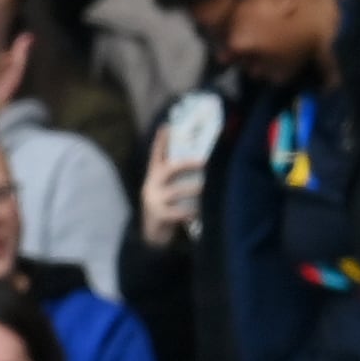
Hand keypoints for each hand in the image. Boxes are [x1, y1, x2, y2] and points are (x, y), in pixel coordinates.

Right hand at [138, 136, 204, 250]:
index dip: (161, 140)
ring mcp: (154, 200)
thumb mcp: (166, 190)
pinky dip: (193, 212)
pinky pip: (181, 211)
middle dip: (187, 163)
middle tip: (205, 161)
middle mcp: (151, 185)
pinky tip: (202, 212)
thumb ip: (176, 178)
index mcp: (153, 176)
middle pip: (168, 169)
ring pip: (177, 190)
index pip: (156, 154)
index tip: (168, 126)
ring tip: (208, 187)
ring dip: (194, 189)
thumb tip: (202, 162)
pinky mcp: (159, 215)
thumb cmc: (166, 208)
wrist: (151, 235)